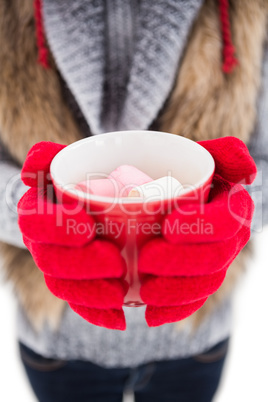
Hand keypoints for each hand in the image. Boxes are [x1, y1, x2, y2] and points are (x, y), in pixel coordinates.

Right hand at [18, 142, 126, 329]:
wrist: (96, 201)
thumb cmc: (83, 182)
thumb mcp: (69, 164)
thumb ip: (50, 158)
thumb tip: (34, 164)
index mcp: (37, 214)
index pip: (33, 222)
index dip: (55, 227)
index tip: (88, 226)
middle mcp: (43, 243)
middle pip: (50, 262)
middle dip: (80, 265)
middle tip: (116, 263)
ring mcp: (59, 267)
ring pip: (64, 287)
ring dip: (91, 294)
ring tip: (121, 293)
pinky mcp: (78, 286)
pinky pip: (81, 305)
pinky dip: (98, 314)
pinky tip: (120, 318)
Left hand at [139, 137, 256, 326]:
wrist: (164, 193)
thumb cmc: (183, 173)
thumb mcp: (203, 154)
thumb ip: (226, 153)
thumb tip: (247, 173)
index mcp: (233, 211)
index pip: (227, 222)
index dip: (202, 226)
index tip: (167, 224)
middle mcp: (229, 241)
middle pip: (214, 260)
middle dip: (183, 262)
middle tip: (147, 258)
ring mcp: (213, 266)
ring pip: (204, 286)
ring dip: (176, 292)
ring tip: (145, 291)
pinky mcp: (195, 283)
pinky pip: (191, 304)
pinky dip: (172, 312)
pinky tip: (151, 315)